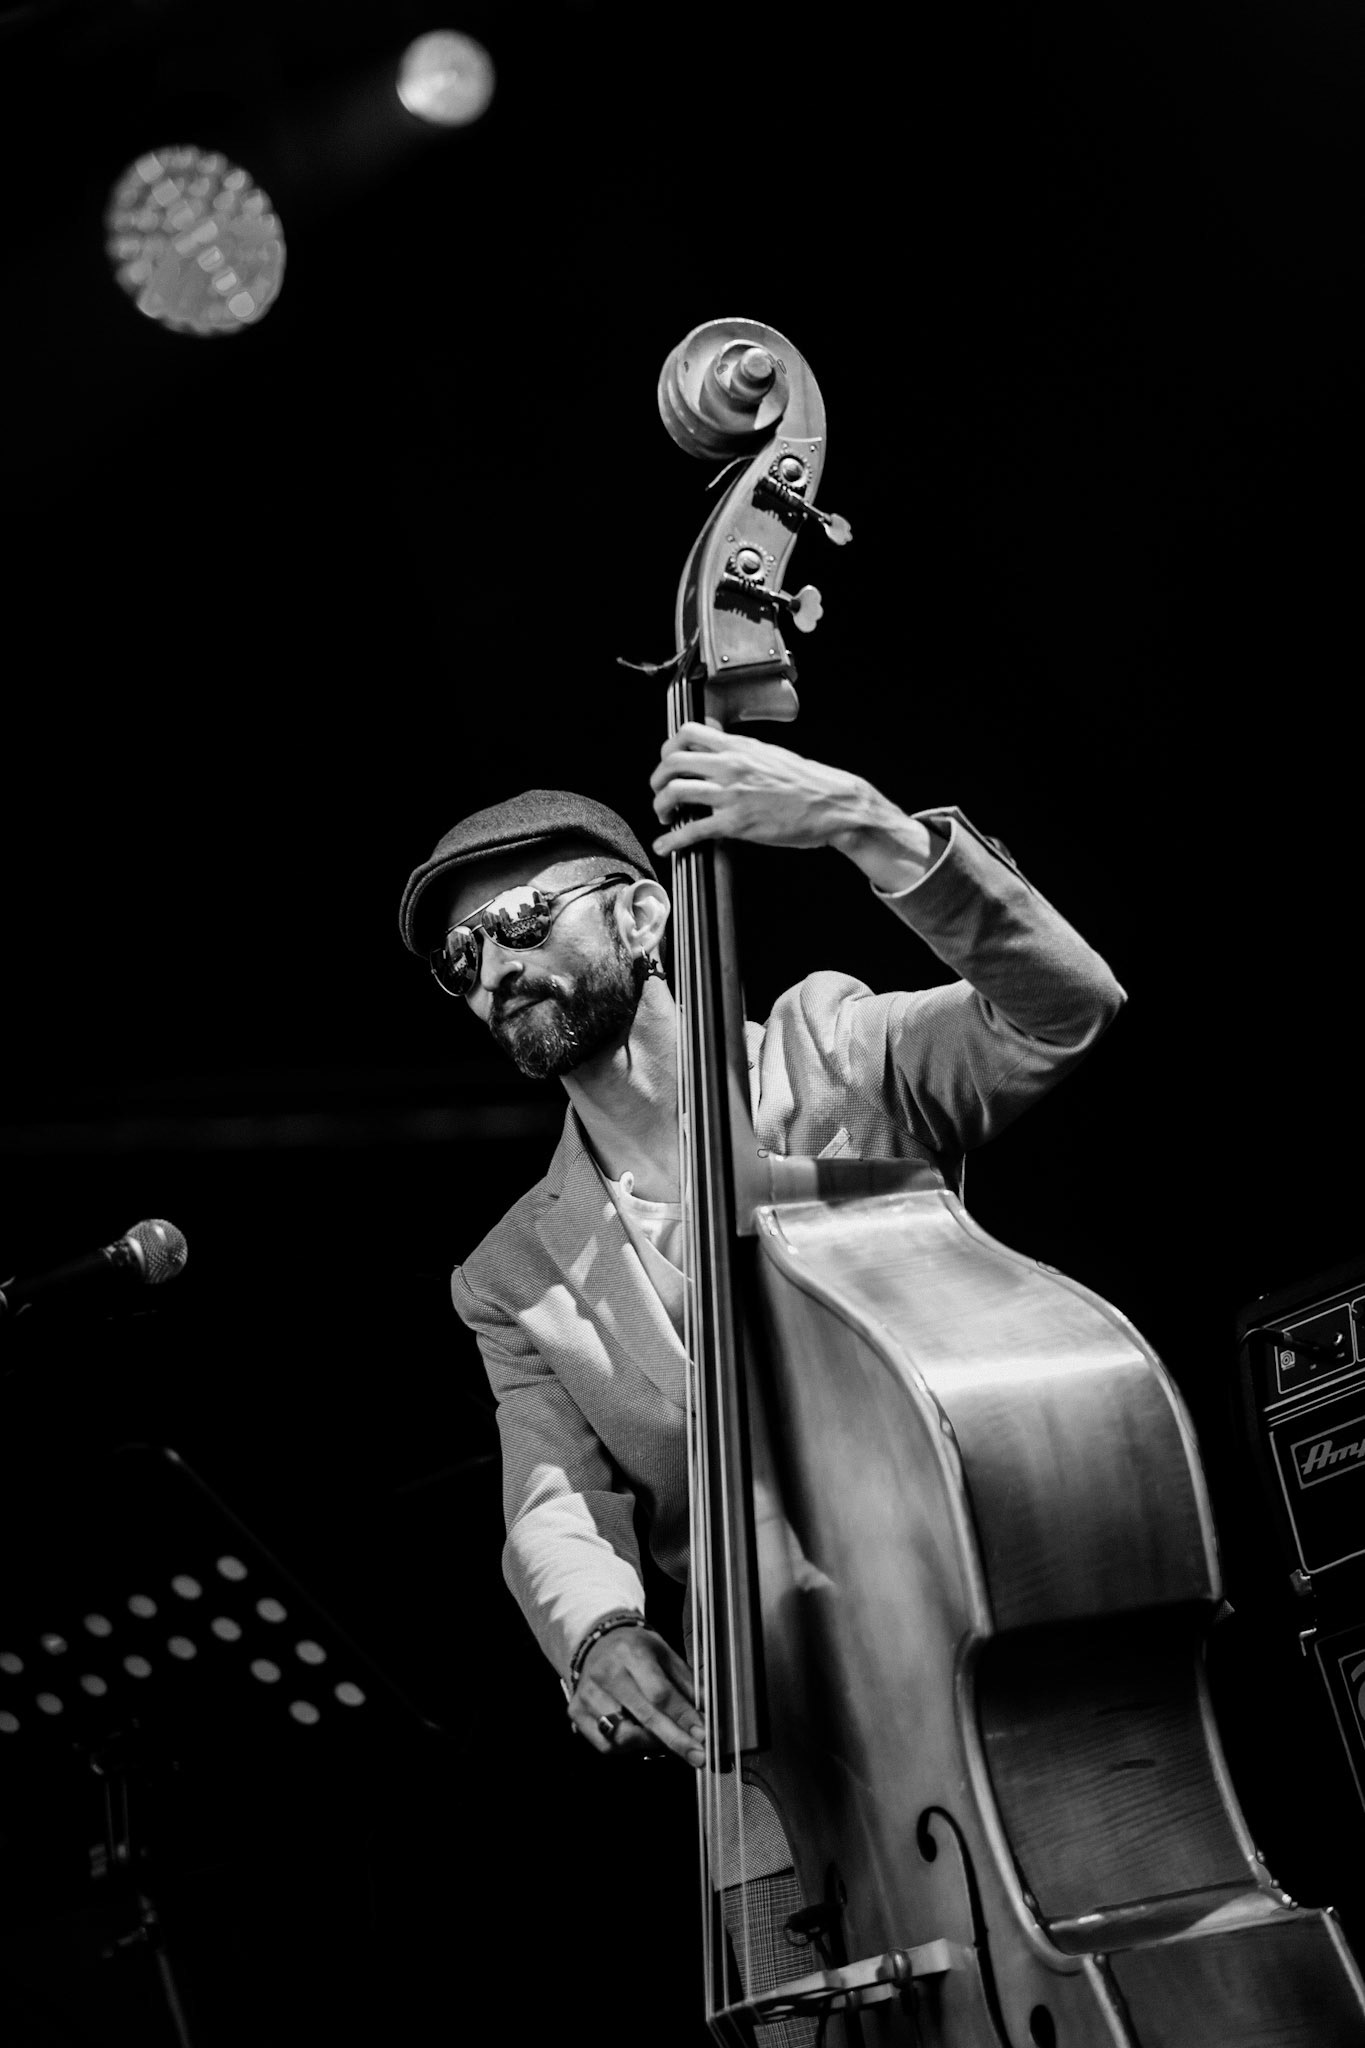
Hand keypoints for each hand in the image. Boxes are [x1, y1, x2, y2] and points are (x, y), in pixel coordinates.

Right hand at [568, 1625, 705, 1767]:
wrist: (597, 1643)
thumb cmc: (636, 1651)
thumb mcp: (664, 1654)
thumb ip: (686, 1683)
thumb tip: (709, 1712)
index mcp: (630, 1652)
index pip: (659, 1692)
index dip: (683, 1716)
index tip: (704, 1734)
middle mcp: (605, 1673)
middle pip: (644, 1717)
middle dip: (676, 1740)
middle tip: (699, 1756)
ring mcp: (588, 1694)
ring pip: (624, 1736)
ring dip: (652, 1745)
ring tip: (668, 1740)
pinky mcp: (577, 1713)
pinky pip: (606, 1746)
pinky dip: (629, 1749)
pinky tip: (641, 1739)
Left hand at [650, 722, 871, 858]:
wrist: (833, 804)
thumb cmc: (808, 782)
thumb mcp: (771, 754)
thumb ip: (742, 751)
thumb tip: (721, 748)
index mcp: (739, 747)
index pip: (687, 732)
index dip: (669, 747)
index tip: (668, 761)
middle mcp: (730, 766)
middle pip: (672, 761)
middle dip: (658, 779)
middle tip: (660, 791)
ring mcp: (731, 794)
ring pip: (674, 792)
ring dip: (659, 805)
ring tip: (663, 815)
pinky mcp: (735, 823)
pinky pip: (691, 830)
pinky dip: (671, 840)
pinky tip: (664, 846)